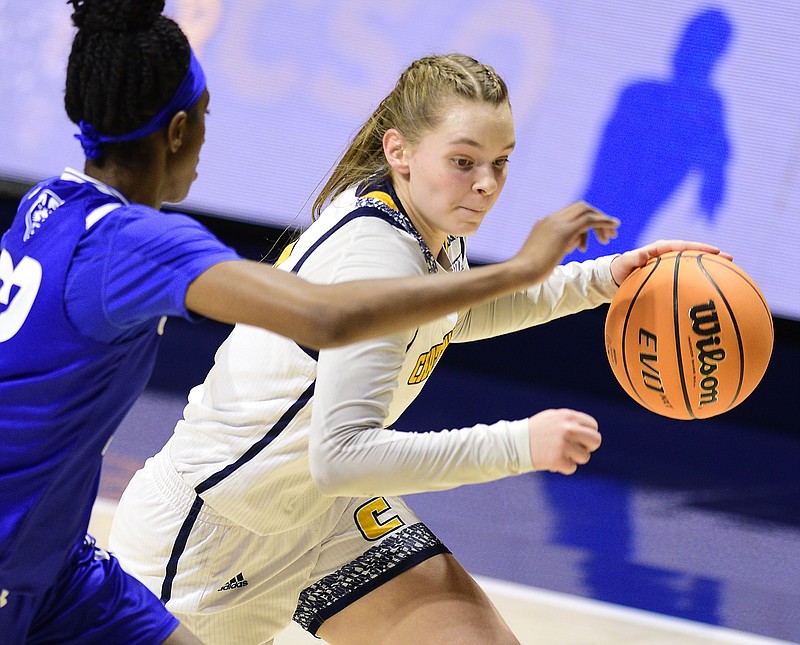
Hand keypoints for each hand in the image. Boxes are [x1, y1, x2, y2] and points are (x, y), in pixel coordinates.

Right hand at [512, 201, 619, 283]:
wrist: (520, 272)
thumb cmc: (529, 270)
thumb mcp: (545, 254)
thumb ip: (559, 245)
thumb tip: (573, 244)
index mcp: (545, 223)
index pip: (571, 214)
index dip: (585, 222)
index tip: (590, 240)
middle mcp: (551, 219)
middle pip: (581, 207)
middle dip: (597, 218)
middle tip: (608, 235)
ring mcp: (557, 223)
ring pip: (587, 211)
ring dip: (602, 222)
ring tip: (610, 237)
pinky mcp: (564, 232)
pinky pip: (590, 220)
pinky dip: (604, 222)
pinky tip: (613, 228)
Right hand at [528, 409, 601, 474]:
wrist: (513, 443)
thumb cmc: (534, 431)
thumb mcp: (553, 418)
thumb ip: (572, 422)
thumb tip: (591, 430)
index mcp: (568, 416)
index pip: (593, 426)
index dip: (587, 434)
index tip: (578, 439)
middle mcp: (568, 429)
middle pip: (595, 441)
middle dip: (588, 447)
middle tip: (576, 450)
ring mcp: (563, 445)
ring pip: (584, 457)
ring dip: (573, 458)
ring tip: (558, 454)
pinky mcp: (557, 459)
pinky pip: (572, 468)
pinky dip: (563, 467)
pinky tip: (551, 460)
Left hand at [610, 239, 733, 285]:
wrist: (616, 278)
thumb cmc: (620, 270)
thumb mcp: (625, 263)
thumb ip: (634, 258)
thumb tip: (644, 254)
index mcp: (659, 249)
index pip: (682, 246)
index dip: (698, 248)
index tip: (714, 251)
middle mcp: (668, 255)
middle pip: (693, 253)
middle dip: (712, 255)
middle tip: (730, 258)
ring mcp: (671, 265)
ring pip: (694, 263)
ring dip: (710, 266)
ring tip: (729, 269)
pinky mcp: (670, 275)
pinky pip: (688, 275)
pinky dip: (699, 278)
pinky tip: (712, 287)